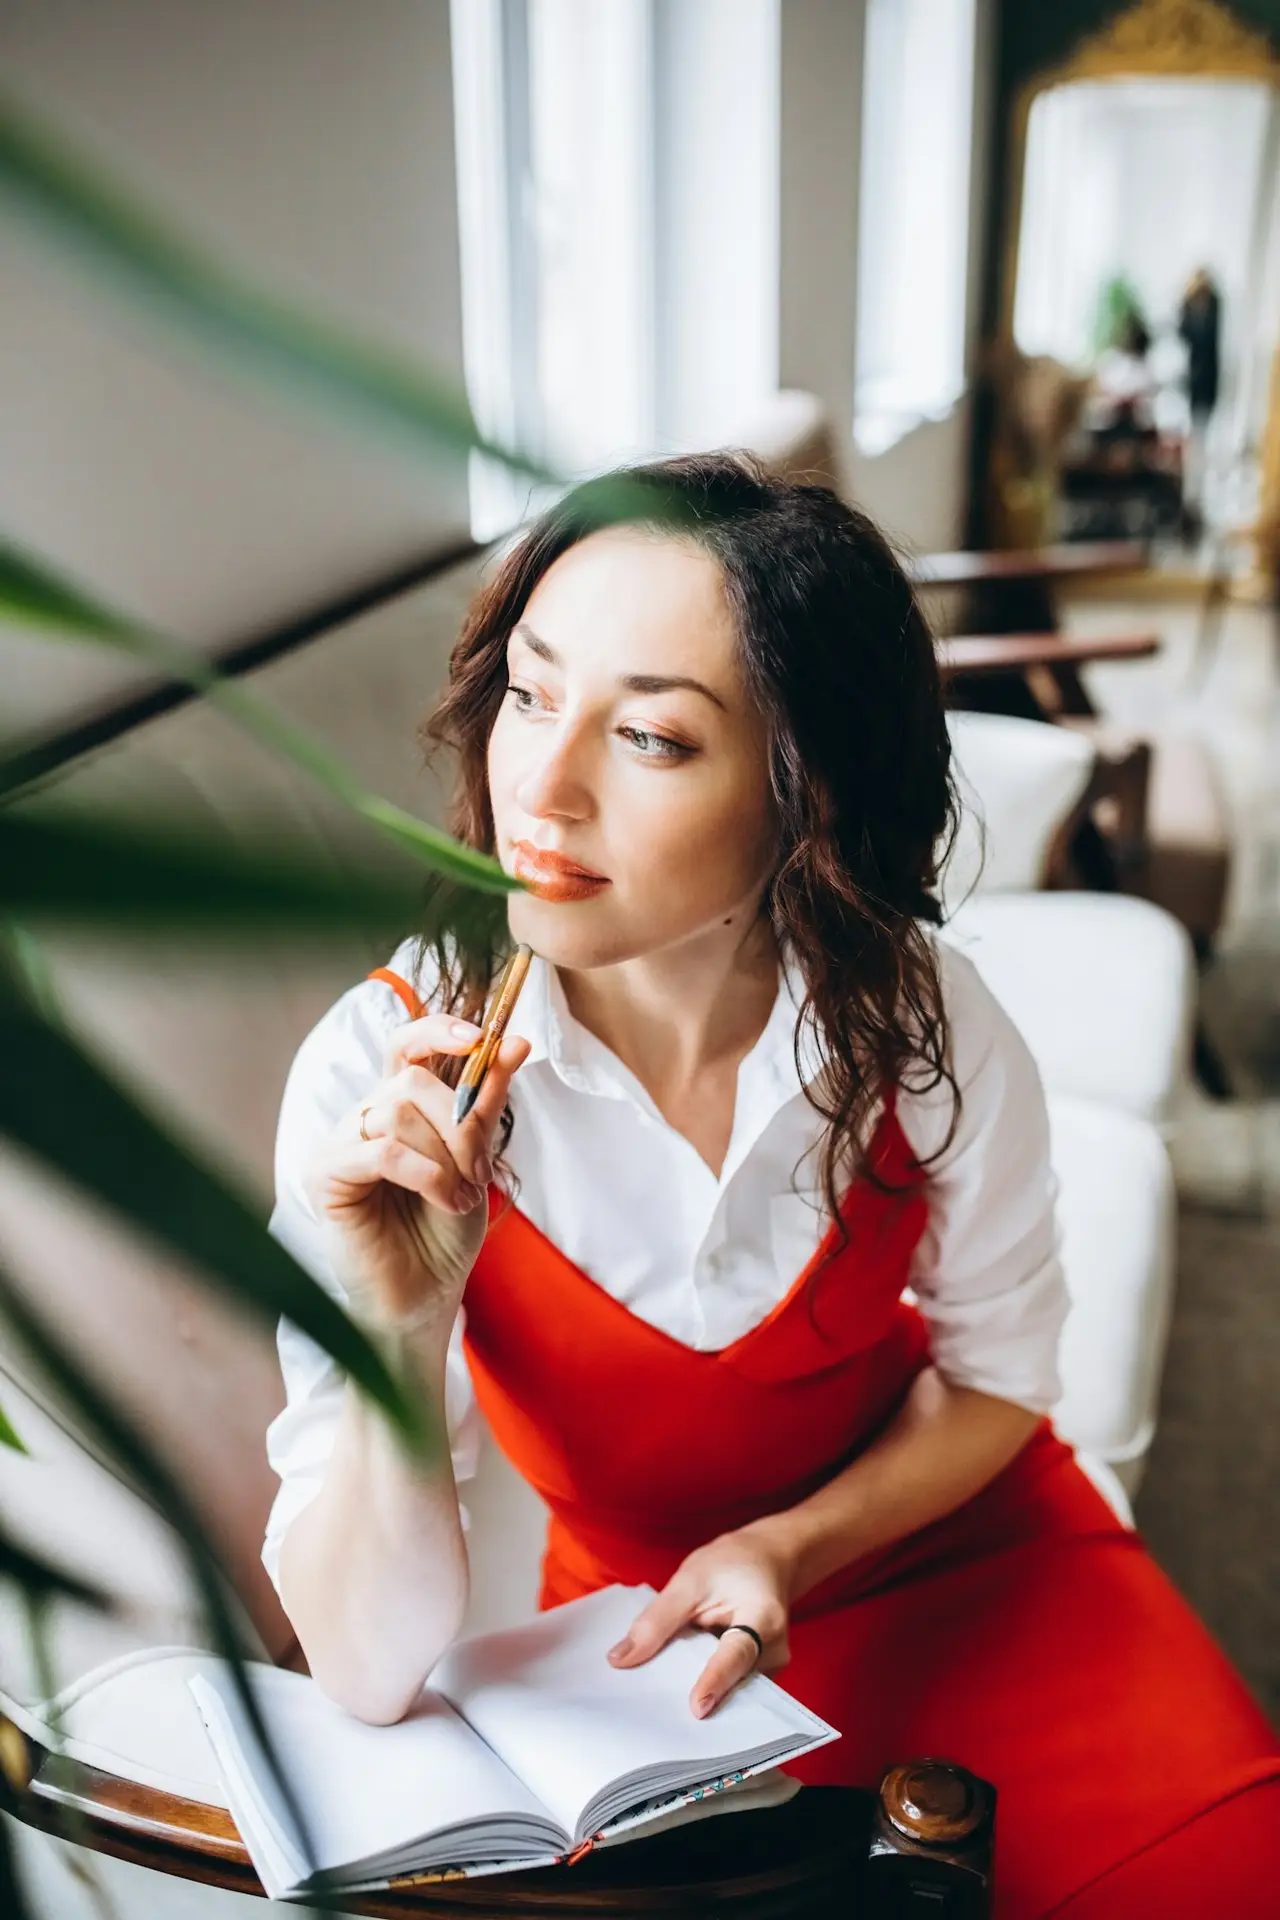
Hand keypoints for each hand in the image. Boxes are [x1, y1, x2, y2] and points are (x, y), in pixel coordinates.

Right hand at [304, 1010, 530, 1334]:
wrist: (425, 1296)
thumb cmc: (445, 1231)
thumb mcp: (477, 1161)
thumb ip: (486, 1104)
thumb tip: (515, 1042)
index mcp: (399, 1106)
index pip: (407, 1043)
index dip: (438, 1029)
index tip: (481, 1037)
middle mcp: (366, 1116)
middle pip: (412, 1078)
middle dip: (458, 1120)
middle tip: (480, 1171)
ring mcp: (341, 1142)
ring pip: (398, 1112)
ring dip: (446, 1156)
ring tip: (461, 1197)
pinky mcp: (325, 1174)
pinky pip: (381, 1150)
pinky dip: (424, 1172)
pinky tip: (444, 1200)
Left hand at [606, 1523, 795, 1718]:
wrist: (766, 1560)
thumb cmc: (729, 1565)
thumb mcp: (689, 1580)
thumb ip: (657, 1620)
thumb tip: (619, 1660)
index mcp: (764, 1617)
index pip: (737, 1654)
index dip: (716, 1680)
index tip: (697, 1708)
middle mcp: (775, 1649)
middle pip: (735, 1680)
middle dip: (702, 1696)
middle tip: (659, 1715)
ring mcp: (771, 1666)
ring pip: (732, 1689)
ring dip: (702, 1692)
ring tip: (664, 1702)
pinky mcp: (761, 1675)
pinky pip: (732, 1687)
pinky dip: (708, 1686)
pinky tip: (683, 1687)